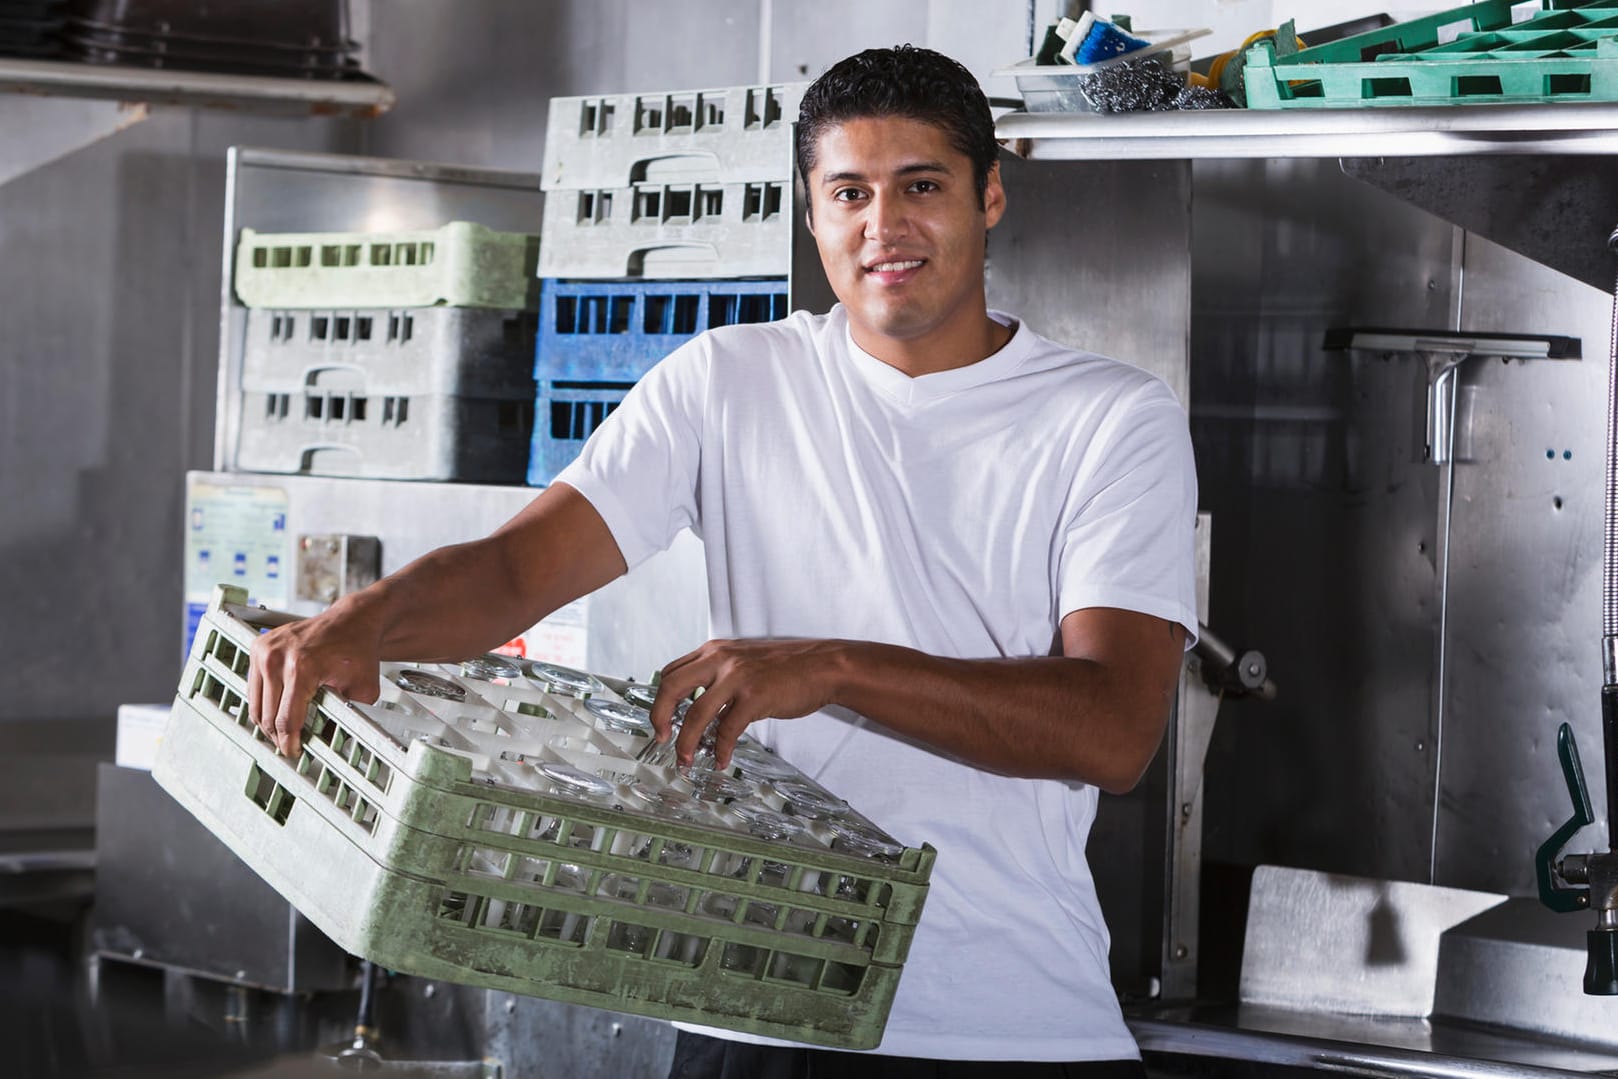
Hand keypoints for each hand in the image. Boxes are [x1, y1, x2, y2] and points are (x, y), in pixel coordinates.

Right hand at [248, 601, 384, 758]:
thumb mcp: (362, 690)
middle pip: (267, 715)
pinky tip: (277, 709)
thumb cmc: (357, 650)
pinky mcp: (258, 646)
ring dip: (267, 721)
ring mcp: (264, 650)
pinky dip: (264, 701)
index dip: (289, 742)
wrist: (351, 620)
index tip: (294, 752)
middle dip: (278, 736)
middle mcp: (277, 658)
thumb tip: (330, 743)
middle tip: (290, 745)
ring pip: (256, 703)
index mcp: (302, 668)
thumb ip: (347, 718)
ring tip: (283, 731)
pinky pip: (253, 686)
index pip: (287, 719)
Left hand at [648, 638, 846, 768]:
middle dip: (659, 716)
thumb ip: (720, 673)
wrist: (824, 666)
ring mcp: (737, 678)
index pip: (672, 672)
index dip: (660, 698)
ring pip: (695, 714)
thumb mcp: (745, 660)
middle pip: (672, 687)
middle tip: (661, 737)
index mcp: (715, 651)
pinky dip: (720, 749)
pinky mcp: (755, 698)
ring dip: (686, 742)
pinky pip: (727, 730)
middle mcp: (721, 660)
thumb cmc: (788, 666)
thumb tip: (698, 702)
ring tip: (685, 759)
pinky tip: (721, 760)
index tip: (660, 718)